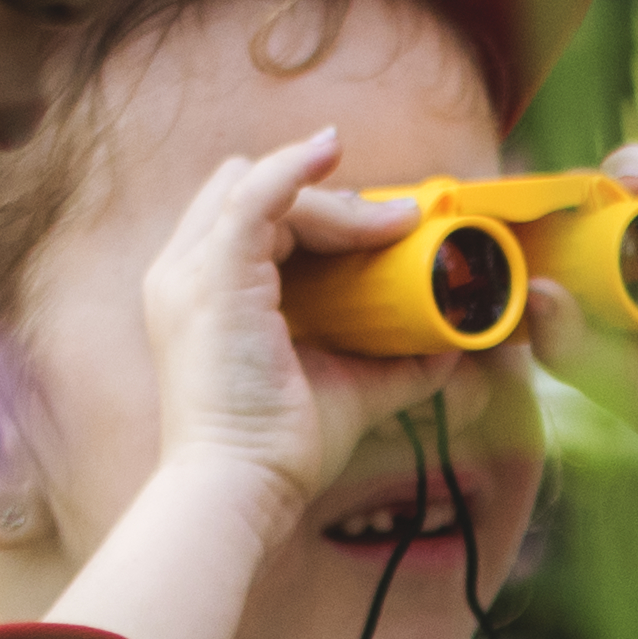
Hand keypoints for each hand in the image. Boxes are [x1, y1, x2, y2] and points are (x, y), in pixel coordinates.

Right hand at [137, 134, 479, 529]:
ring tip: (394, 224)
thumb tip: (451, 347)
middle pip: (254, 192)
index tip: (382, 227)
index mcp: (207, 293)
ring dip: (332, 201)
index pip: (252, 216)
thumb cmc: (279, 449)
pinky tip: (331, 149)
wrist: (242, 488)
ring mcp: (192, 273)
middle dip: (327, 202)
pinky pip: (253, 196)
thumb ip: (396, 364)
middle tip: (394, 228)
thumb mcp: (350, 391)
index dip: (314, 209)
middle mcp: (186, 273)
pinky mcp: (215, 277)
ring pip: (262, 190)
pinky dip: (292, 168)